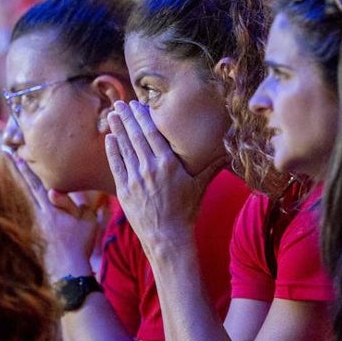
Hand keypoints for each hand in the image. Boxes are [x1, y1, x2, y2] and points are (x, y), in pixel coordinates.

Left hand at [9, 151, 101, 279]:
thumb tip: (55, 191)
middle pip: (29, 189)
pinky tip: (37, 202)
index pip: (38, 184)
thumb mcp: (86, 220)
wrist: (68, 270)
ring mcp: (38, 225)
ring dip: (27, 187)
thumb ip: (72, 203)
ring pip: (31, 201)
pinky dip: (35, 205)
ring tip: (20, 172)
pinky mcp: (39, 234)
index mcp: (51, 209)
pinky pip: (37, 214)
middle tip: (9, 156)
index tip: (17, 156)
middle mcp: (40, 215)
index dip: (28, 170)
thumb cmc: (80, 244)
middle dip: (21, 172)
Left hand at [104, 100, 226, 260]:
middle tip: (120, 102)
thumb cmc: (186, 211)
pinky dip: (112, 150)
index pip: (152, 133)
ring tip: (112, 114)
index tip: (137, 104)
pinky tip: (109, 138)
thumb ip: (212, 166)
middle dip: (127, 117)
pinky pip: (116, 165)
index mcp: (169, 164)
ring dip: (117, 129)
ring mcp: (135, 179)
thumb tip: (231, 151)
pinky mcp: (124, 190)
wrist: (168, 238)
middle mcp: (150, 168)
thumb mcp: (200, 186)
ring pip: (124, 148)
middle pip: (136, 136)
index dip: (143, 117)